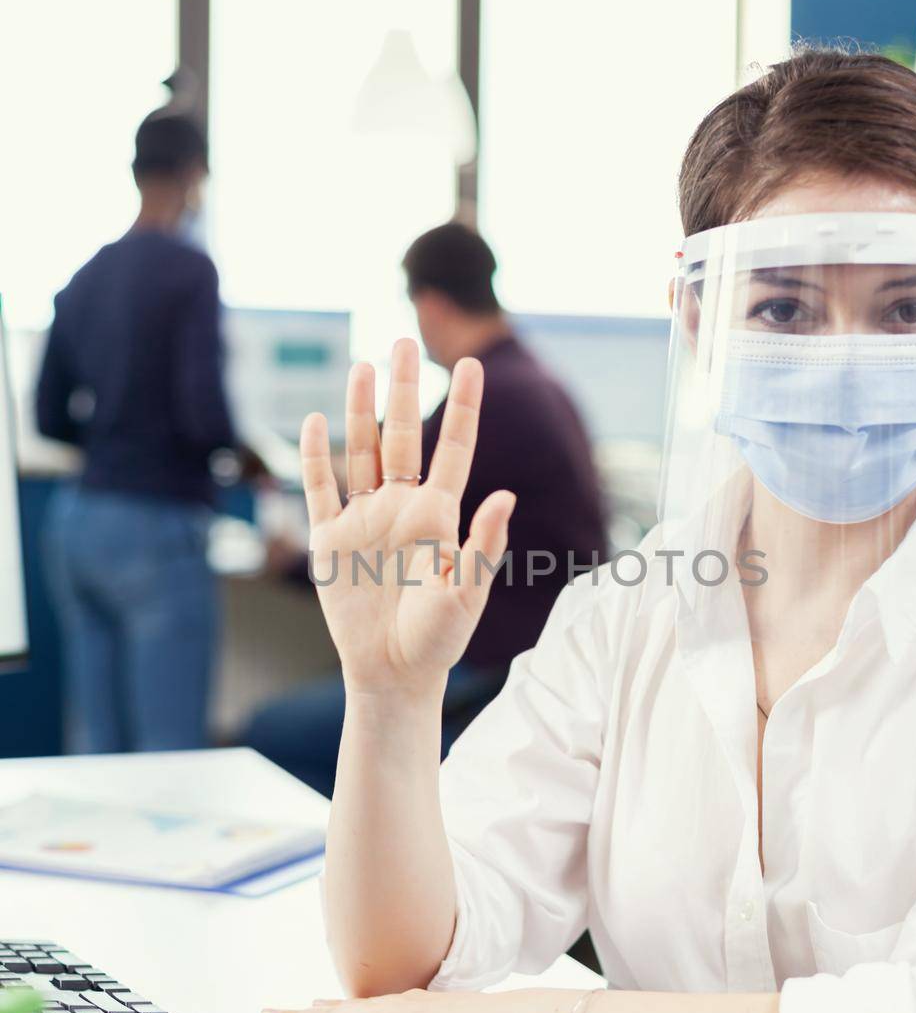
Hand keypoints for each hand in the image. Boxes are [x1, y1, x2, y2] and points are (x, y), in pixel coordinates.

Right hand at [301, 339, 514, 695]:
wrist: (392, 671)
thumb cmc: (438, 638)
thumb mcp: (467, 591)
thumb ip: (483, 543)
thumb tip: (505, 495)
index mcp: (439, 515)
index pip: (454, 448)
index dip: (462, 407)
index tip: (471, 364)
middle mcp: (401, 507)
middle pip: (401, 436)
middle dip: (402, 389)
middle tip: (402, 341)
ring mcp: (364, 519)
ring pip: (360, 451)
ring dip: (360, 410)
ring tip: (363, 365)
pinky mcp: (330, 539)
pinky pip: (320, 488)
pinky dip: (315, 455)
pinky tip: (315, 420)